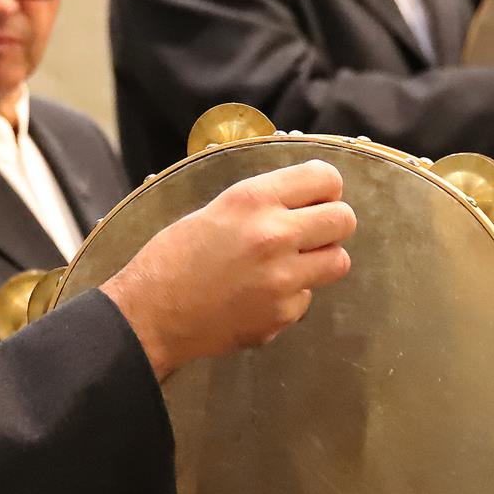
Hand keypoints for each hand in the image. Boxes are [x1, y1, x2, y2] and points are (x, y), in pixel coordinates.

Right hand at [101, 160, 356, 379]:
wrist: (150, 315)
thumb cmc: (173, 259)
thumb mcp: (216, 210)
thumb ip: (264, 204)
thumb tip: (307, 200)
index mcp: (253, 199)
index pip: (326, 178)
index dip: (326, 189)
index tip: (317, 199)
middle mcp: (273, 234)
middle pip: (344, 219)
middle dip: (331, 224)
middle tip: (310, 233)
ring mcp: (281, 278)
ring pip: (339, 261)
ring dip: (320, 261)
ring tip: (289, 265)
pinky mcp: (281, 314)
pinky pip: (307, 298)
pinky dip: (289, 297)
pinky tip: (257, 296)